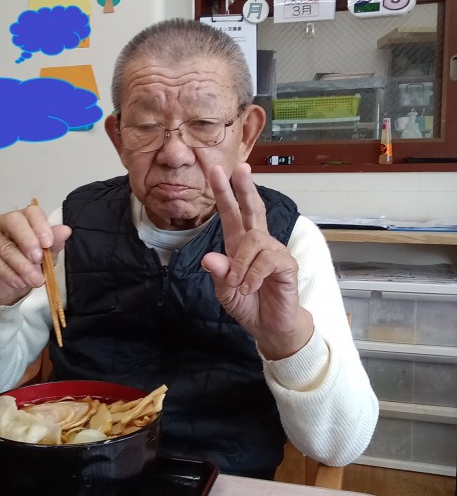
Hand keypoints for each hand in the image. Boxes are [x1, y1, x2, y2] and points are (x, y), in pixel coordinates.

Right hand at [0, 204, 70, 305]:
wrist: (3, 290)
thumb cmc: (23, 268)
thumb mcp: (44, 258)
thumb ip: (53, 244)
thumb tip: (65, 231)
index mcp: (22, 220)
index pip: (31, 212)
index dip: (40, 225)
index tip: (48, 243)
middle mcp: (1, 222)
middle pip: (13, 221)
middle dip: (28, 239)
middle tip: (39, 258)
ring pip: (4, 245)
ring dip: (22, 265)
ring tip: (34, 280)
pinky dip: (7, 273)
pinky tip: (18, 282)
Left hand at [201, 163, 312, 359]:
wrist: (268, 327)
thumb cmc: (247, 304)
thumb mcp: (224, 292)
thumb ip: (218, 274)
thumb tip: (209, 257)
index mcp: (238, 245)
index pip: (231, 213)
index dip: (224, 192)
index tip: (215, 171)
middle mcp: (257, 243)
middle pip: (252, 208)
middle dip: (244, 188)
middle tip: (240, 168)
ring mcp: (274, 252)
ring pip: (254, 240)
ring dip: (240, 264)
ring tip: (238, 285)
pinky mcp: (286, 265)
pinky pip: (268, 260)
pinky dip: (254, 275)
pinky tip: (250, 287)